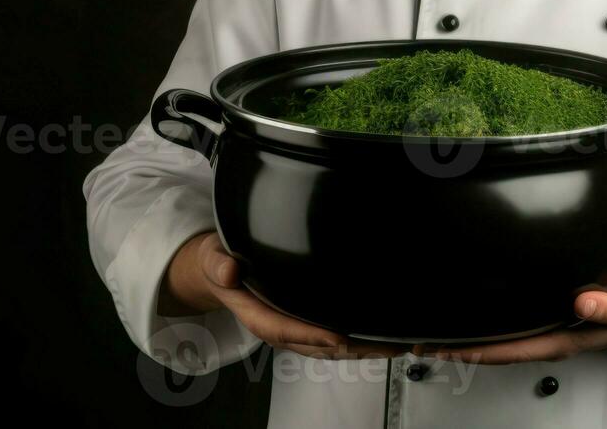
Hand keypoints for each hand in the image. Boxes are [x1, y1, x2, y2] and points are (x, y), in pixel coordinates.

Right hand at [160, 231, 394, 359]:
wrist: (219, 270)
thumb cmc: (220, 263)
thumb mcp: (214, 258)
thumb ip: (220, 264)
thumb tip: (230, 271)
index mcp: (255, 314)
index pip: (285, 328)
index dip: (312, 335)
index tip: (338, 337)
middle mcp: (277, 326)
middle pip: (315, 345)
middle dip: (351, 348)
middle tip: (384, 346)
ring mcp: (292, 327)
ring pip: (328, 347)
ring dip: (360, 349)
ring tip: (392, 346)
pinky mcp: (303, 323)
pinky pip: (330, 338)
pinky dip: (356, 341)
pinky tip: (378, 338)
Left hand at [413, 281, 606, 364]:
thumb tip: (583, 301)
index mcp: (557, 341)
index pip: (509, 350)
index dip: (475, 352)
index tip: (445, 349)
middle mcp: (541, 340)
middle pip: (491, 351)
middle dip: (456, 350)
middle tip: (417, 342)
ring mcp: (537, 333)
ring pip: (493, 342)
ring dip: (461, 341)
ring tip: (426, 334)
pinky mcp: (536, 320)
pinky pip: (501, 329)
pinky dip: (476, 328)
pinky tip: (459, 319)